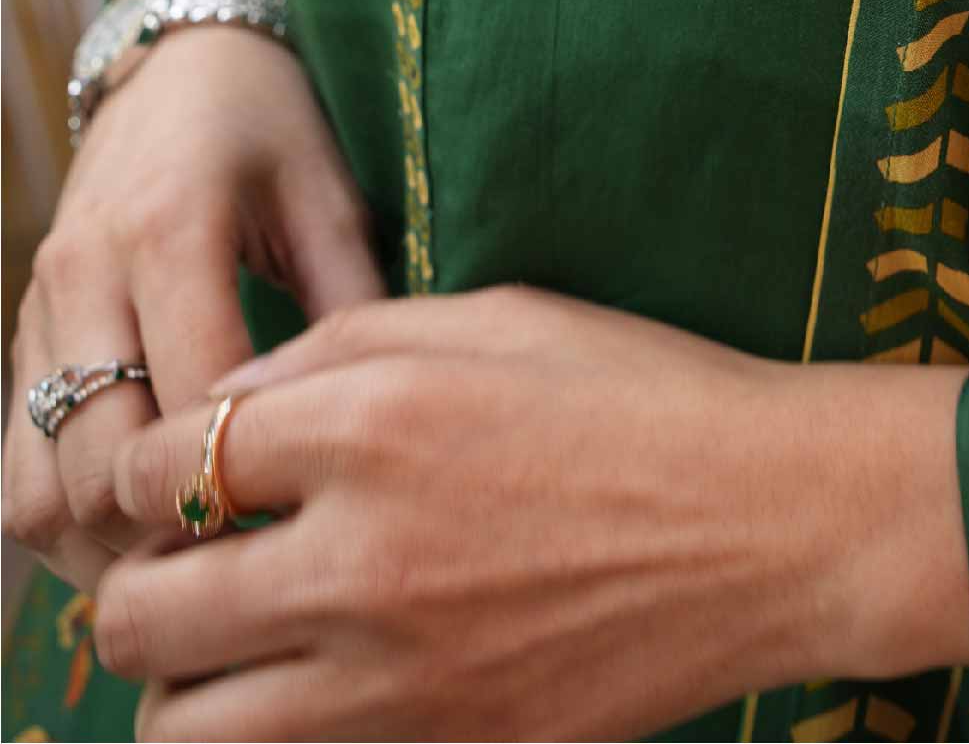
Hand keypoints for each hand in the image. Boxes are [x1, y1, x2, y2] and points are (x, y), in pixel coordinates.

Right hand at [2, 0, 385, 591]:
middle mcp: (85, 273)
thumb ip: (352, 305)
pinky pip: (15, 469)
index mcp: (168, 227)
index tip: (308, 536)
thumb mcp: (329, 191)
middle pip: (98, 462)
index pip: (188, 399)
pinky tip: (145, 540)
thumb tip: (382, 432)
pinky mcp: (24, 338)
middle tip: (253, 579)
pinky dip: (69, 526)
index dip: (242, 485)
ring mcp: (40, 310)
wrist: (176, 56)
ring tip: (200, 578)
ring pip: (37, 486)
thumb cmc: (273, 121)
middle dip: (170, 535)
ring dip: (108, 550)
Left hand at [94, 285, 968, 740]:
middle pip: (142, 615)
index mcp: (371, 422)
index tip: (178, 474)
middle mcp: (359, 558)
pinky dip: (273, 737)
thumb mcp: (497, 316)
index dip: (150, 468)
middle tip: (188, 569)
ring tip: (229, 651)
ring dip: (183, 690)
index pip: (166, 463)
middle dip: (143, 588)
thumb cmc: (646, 395)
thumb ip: (345, 343)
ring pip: (184, 732)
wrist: (776, 523)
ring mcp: (396, 678)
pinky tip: (313, 690)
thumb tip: (234, 401)